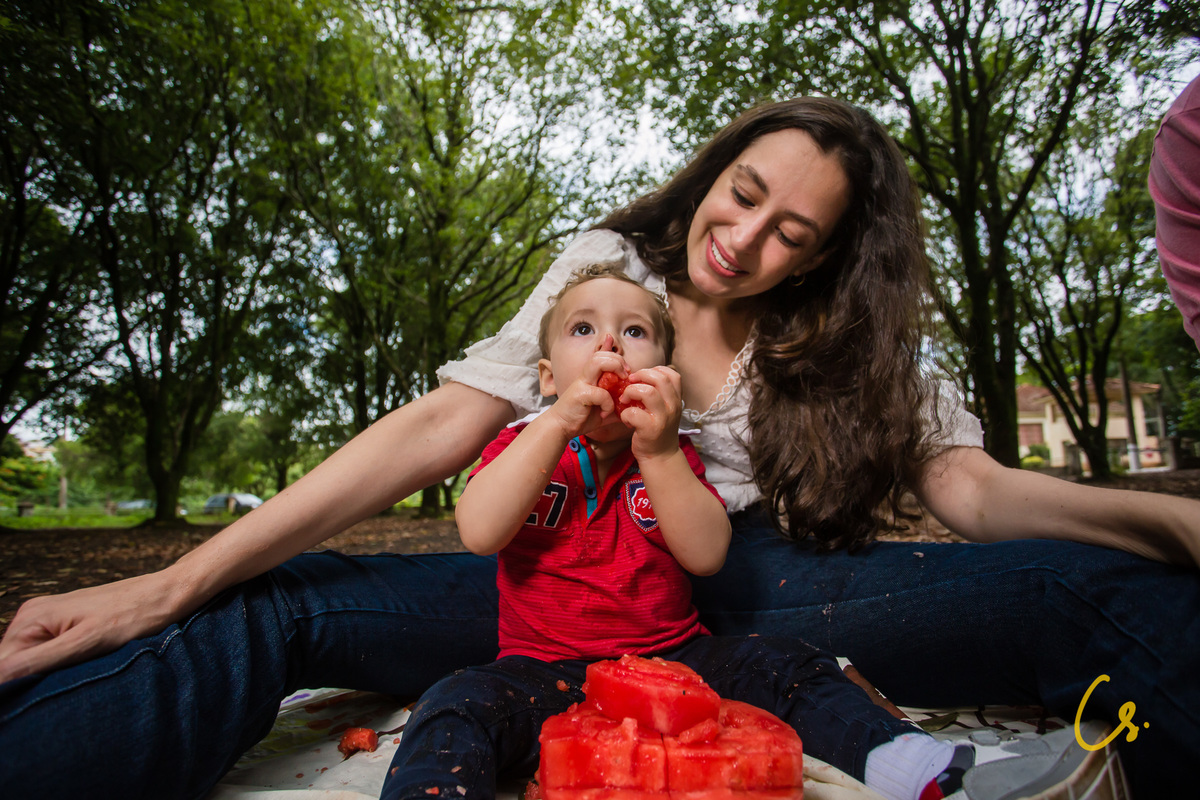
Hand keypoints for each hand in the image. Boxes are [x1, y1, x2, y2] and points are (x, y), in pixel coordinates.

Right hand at [0, 571, 179, 682]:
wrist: (167, 594)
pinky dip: (59, 666)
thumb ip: (37, 662)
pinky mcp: (66, 624)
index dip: (13, 688)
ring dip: (45, 676)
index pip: (1, 667)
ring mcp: (49, 619)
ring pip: (29, 661)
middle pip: (11, 665)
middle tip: (66, 688)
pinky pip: (48, 653)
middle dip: (29, 683)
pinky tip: (81, 668)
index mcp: (31, 618)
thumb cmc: (134, 616)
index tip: (41, 698)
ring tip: (77, 677)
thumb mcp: (85, 644)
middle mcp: (33, 615)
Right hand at [546, 350, 629, 437]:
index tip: (627, 371)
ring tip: (620, 384)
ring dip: (614, 368)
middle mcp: (586, 376)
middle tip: (626, 376)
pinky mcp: (581, 395)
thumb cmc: (580, 418)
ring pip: (598, 362)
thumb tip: (631, 408)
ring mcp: (582, 384)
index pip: (602, 355)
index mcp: (591, 377)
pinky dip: (609, 404)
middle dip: (618, 360)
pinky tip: (605, 414)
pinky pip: (602, 393)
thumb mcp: (602, 410)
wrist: (560, 427)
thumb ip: (615, 406)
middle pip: (601, 354)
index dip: (617, 357)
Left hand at [620, 365, 683, 461]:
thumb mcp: (665, 409)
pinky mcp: (651, 430)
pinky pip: (634, 413)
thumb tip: (637, 376)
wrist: (660, 457)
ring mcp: (663, 418)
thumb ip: (658, 393)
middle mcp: (673, 407)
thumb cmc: (657, 429)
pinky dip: (625, 413)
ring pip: (647, 392)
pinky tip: (626, 418)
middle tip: (630, 383)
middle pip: (660, 378)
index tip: (642, 377)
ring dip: (630, 392)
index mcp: (676, 399)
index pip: (672, 374)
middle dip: (640, 375)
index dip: (655, 370)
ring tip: (624, 400)